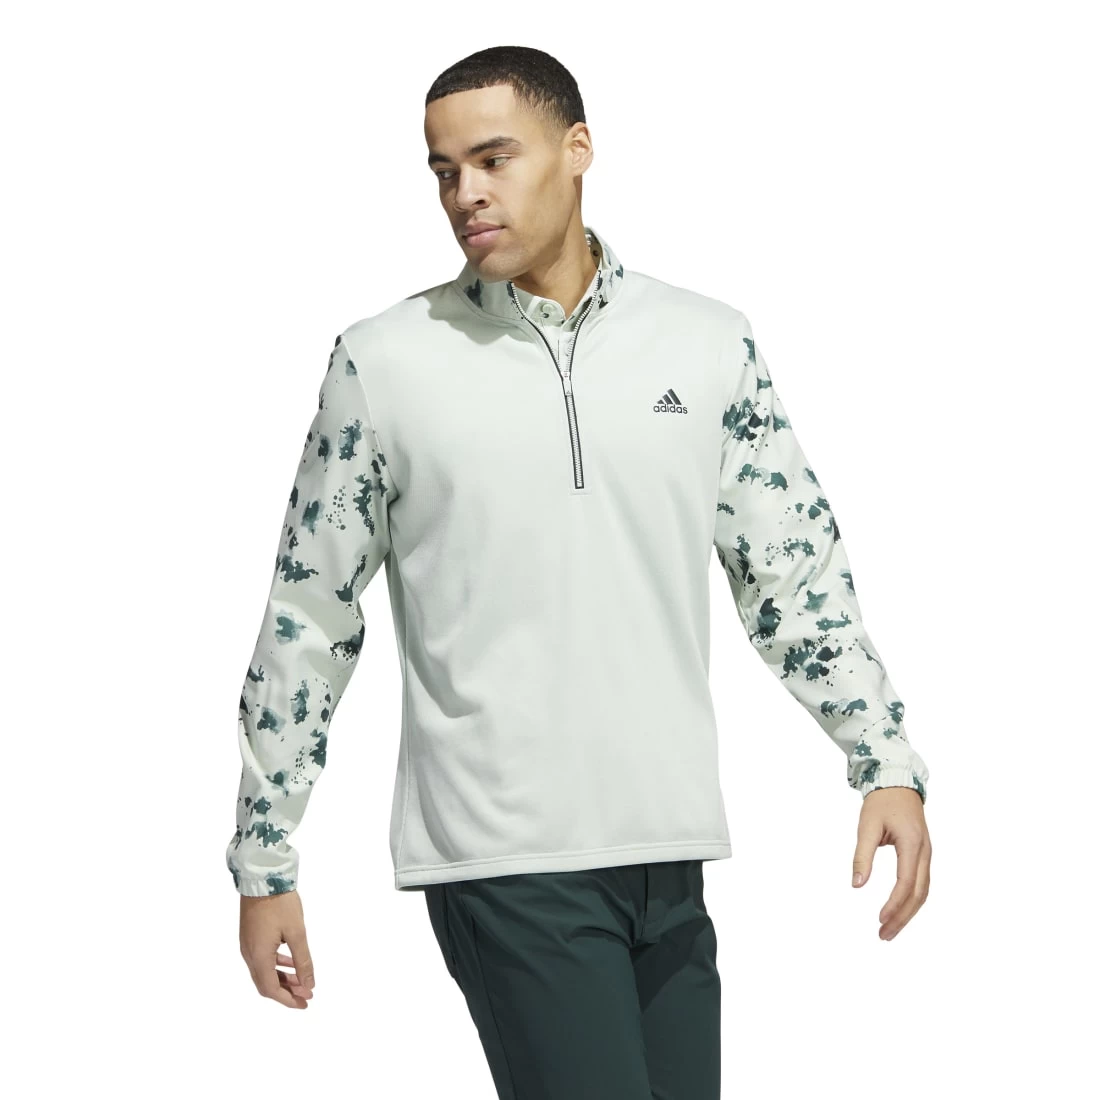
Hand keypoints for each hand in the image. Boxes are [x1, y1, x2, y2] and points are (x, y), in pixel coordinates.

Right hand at [239, 889, 315, 1007]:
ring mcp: (248, 945)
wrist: (262, 878)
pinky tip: (291, 961)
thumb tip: (309, 984)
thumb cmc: (280, 903)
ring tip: (303, 980)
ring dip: (283, 978)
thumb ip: (303, 960)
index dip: (288, 1000)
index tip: (305, 1002)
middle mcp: (249, 955)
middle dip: (287, 992)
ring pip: (264, 971)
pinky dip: (277, 964)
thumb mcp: (297, 932)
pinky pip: (263, 958)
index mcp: (258, 957)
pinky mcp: (250, 936)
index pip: (271, 989)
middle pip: (266, 983)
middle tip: (306, 994)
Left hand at [852, 786, 931, 939]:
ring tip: (890, 930)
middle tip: (884, 935)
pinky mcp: (923, 856)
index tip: (880, 919)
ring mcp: (927, 855)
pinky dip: (912, 902)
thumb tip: (856, 885)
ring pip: (923, 892)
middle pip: (919, 894)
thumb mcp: (867, 826)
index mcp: (912, 844)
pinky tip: (899, 913)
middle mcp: (925, 852)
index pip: (906, 883)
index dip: (894, 904)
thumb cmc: (881, 802)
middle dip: (902, 917)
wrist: (898, 783)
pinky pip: (922, 884)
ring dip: (908, 914)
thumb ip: (862, 855)